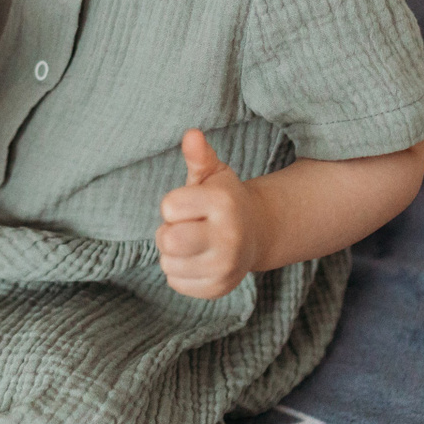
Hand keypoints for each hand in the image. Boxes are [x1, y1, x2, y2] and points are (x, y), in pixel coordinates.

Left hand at [157, 129, 263, 299]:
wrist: (256, 233)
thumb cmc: (224, 199)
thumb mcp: (213, 173)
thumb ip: (199, 155)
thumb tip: (191, 134)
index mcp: (224, 204)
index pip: (169, 207)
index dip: (174, 205)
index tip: (191, 205)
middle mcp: (229, 237)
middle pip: (168, 241)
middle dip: (168, 232)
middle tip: (186, 226)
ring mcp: (225, 267)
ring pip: (168, 264)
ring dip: (173, 253)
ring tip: (194, 243)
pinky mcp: (218, 288)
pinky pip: (175, 282)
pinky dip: (180, 272)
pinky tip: (198, 260)